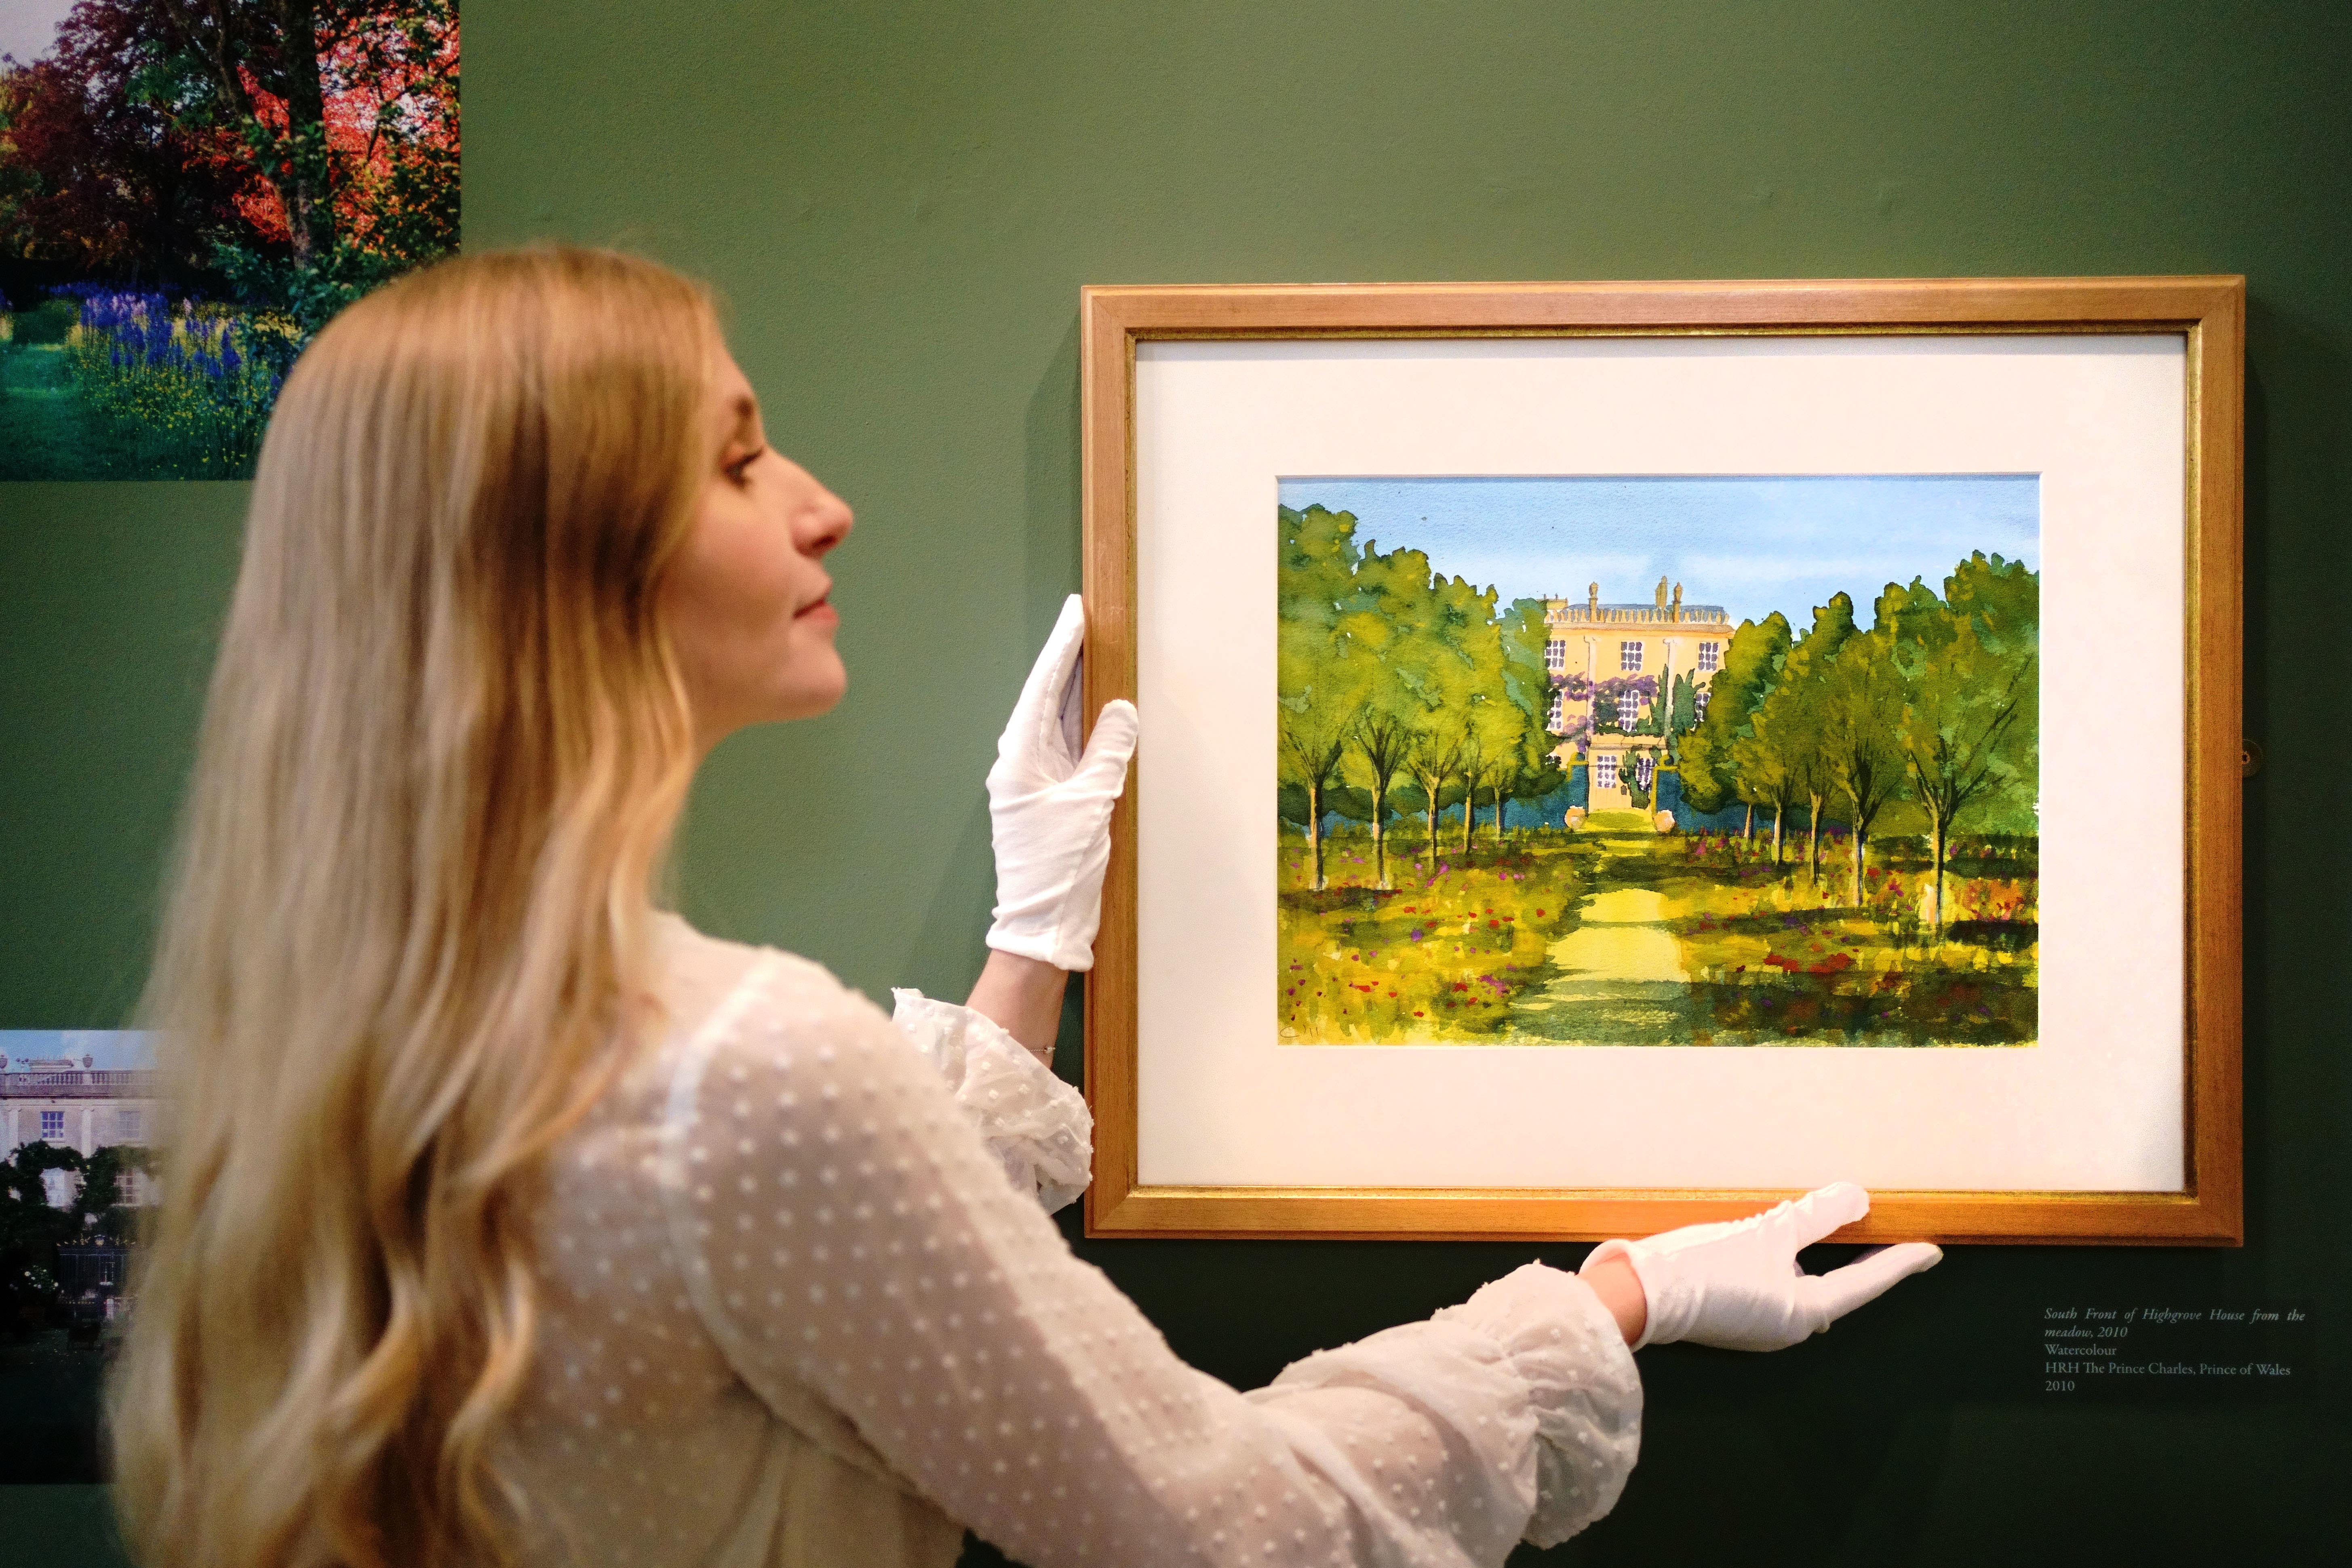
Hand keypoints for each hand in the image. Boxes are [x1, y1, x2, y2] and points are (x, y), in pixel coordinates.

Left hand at [984, 595, 1137, 971]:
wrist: (1040, 928)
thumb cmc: (1059, 871)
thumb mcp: (1092, 804)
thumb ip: (1108, 752)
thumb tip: (1119, 711)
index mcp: (1021, 761)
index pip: (1043, 690)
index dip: (1061, 650)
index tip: (1075, 615)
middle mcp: (1018, 767)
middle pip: (1043, 701)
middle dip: (1064, 662)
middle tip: (1082, 624)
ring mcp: (1029, 785)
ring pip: (1052, 724)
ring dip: (1071, 692)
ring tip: (1088, 656)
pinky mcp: (1043, 802)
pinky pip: (1061, 750)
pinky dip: (1077, 726)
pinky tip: (1091, 714)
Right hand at [1579, 1182, 1941, 1351]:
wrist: (1638, 1294)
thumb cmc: (1707, 1267)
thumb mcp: (1765, 1233)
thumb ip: (1814, 1216)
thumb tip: (1857, 1197)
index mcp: (1804, 1313)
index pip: (1864, 1282)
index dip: (1899, 1263)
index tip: (1931, 1252)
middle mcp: (1787, 1328)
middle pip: (1833, 1290)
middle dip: (1855, 1264)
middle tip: (1878, 1234)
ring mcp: (1756, 1327)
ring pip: (1798, 1288)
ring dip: (1812, 1261)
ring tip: (1824, 1231)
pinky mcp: (1729, 1317)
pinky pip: (1771, 1288)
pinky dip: (1781, 1265)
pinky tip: (1772, 1245)